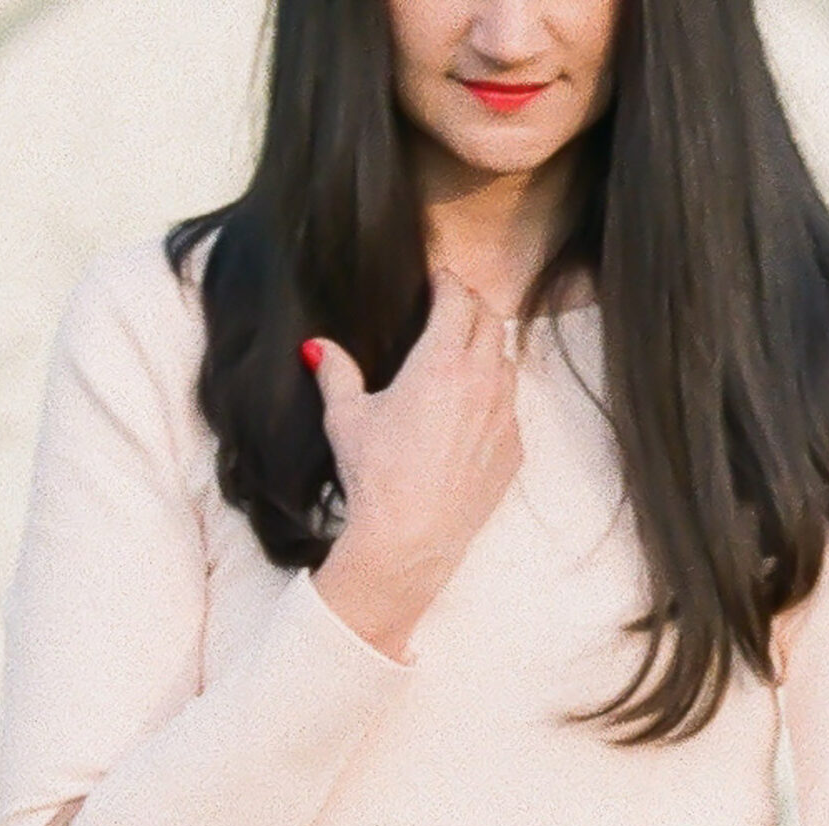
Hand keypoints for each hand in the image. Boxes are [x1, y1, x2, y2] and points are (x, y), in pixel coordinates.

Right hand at [307, 270, 522, 659]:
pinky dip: (495, 399)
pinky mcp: (512, 451)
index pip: (458, 299)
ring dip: (488, 351)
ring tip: (465, 358)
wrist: (408, 542)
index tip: (438, 281)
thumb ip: (336, 374)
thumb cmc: (376, 478)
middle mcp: (482, 381)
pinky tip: (472, 413)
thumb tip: (317, 347)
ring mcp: (503, 417)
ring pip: (507, 362)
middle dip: (472, 308)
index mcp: (442, 361)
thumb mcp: (347, 420)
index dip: (448, 283)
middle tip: (453, 310)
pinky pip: (511, 409)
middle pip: (491, 321)